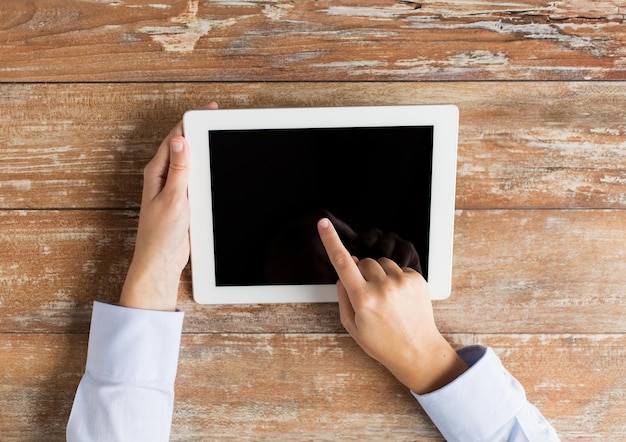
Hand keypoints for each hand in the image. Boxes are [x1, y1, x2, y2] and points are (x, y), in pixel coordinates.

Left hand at [119, 102, 218, 310]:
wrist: (161, 261)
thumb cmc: (160, 234)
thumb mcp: (174, 198)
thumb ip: (178, 169)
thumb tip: (180, 140)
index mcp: (157, 172)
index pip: (175, 138)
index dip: (192, 121)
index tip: (208, 111)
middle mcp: (163, 177)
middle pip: (182, 146)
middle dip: (198, 130)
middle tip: (216, 118)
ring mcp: (172, 188)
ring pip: (189, 162)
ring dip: (202, 150)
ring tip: (217, 136)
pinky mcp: (182, 200)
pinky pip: (194, 178)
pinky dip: (204, 169)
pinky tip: (214, 168)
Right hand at [317, 217, 467, 393]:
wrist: (417, 351)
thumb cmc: (382, 342)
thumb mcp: (352, 325)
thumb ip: (343, 296)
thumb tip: (343, 272)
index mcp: (362, 299)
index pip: (342, 263)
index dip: (330, 240)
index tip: (323, 223)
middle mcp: (382, 287)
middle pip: (363, 262)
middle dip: (361, 273)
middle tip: (368, 294)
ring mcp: (402, 282)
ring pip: (381, 262)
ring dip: (379, 274)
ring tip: (385, 298)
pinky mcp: (417, 279)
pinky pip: (398, 268)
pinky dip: (395, 278)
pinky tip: (398, 297)